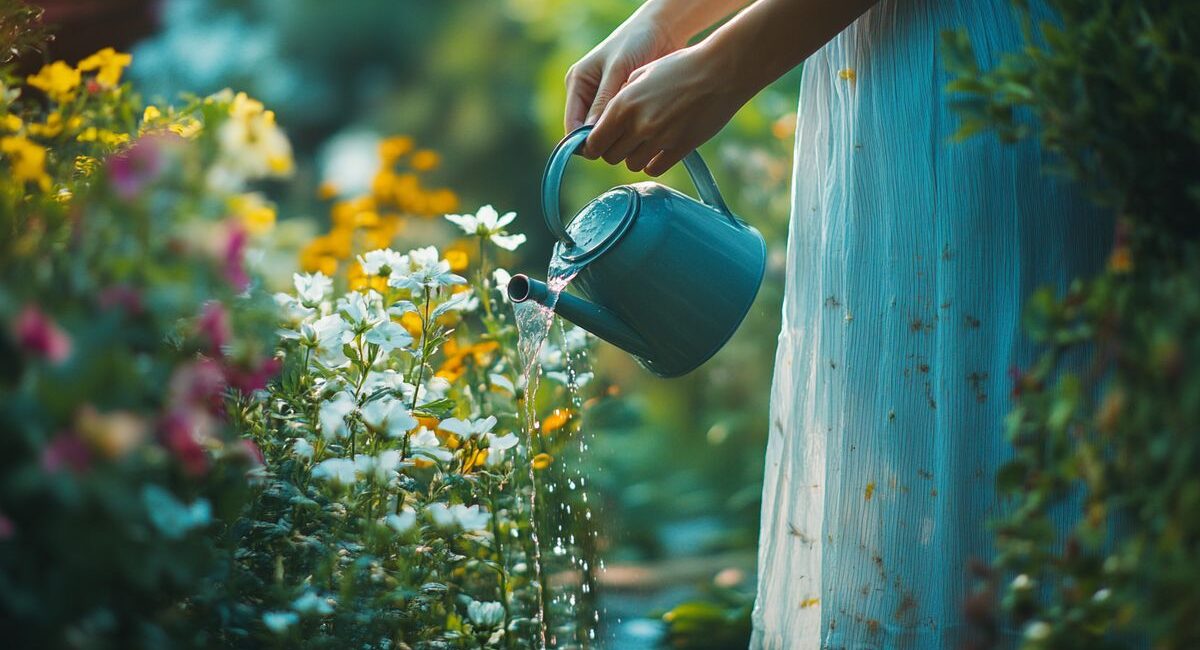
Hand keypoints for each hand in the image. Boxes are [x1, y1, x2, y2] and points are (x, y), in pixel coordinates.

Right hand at [564, 14, 683, 132]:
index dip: (584, 143)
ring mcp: (605, 102)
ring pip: (606, 133)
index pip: (572, 125)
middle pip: (588, 134)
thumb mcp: (617, 69)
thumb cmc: (635, 42)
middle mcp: (587, 95)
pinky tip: (645, 128)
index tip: (604, 151)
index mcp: (577, 83)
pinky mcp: (623, 106)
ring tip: (638, 131)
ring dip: (620, 136)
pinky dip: (631, 131)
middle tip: (626, 143)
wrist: (661, 30)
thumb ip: (604, 101)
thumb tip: (591, 135)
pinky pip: (622, 128)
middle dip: (604, 141)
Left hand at [582, 43, 749, 175]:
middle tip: (625, 141)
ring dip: (635, 157)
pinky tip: (659, 150)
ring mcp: (660, 139)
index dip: (594, 145)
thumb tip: (606, 120)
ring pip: (632, 165)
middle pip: (611, 157)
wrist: (721, 70)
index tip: (601, 143)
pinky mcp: (680, 148)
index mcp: (623, 104)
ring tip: (645, 143)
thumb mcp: (643, 74)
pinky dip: (653, 163)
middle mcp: (638, 124)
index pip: (594, 142)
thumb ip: (621, 97)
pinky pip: (655, 168)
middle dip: (614, 151)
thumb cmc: (682, 67)